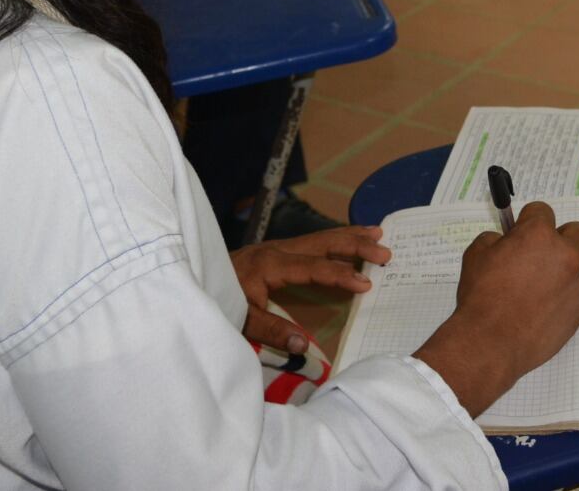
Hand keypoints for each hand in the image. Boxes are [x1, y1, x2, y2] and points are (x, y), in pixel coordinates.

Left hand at [231, 226, 390, 352]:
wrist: (193, 279)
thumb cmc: (216, 299)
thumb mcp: (240, 320)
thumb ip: (271, 331)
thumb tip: (303, 346)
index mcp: (269, 265)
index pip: (313, 268)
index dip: (340, 275)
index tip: (366, 283)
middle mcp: (276, 250)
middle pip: (322, 243)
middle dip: (355, 245)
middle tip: (385, 250)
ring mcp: (275, 247)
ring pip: (319, 238)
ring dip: (348, 236)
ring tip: (377, 231)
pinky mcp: (274, 251)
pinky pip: (311, 242)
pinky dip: (334, 240)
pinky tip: (346, 241)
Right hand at [413, 202, 578, 416]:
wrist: (490, 343)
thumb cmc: (481, 297)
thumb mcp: (476, 254)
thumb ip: (496, 240)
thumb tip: (506, 241)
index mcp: (539, 236)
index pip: (542, 211)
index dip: (527, 221)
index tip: (519, 233)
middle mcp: (564, 256)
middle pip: (577, 232)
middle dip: (560, 238)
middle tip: (539, 254)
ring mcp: (575, 286)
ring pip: (572, 270)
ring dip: (556, 274)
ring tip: (530, 294)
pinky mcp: (578, 312)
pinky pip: (570, 298)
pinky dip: (557, 301)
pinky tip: (535, 314)